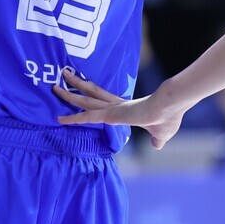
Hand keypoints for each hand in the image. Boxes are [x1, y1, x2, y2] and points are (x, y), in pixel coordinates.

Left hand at [53, 70, 185, 149]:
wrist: (170, 107)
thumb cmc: (169, 116)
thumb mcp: (162, 133)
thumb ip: (156, 139)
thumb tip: (157, 146)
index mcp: (126, 108)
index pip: (104, 101)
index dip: (92, 98)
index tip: (82, 94)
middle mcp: (116, 105)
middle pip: (90, 95)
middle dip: (76, 87)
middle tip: (63, 78)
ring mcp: (112, 108)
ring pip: (84, 100)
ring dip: (68, 95)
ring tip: (54, 87)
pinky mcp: (111, 114)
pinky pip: (88, 117)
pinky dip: (74, 118)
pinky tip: (60, 119)